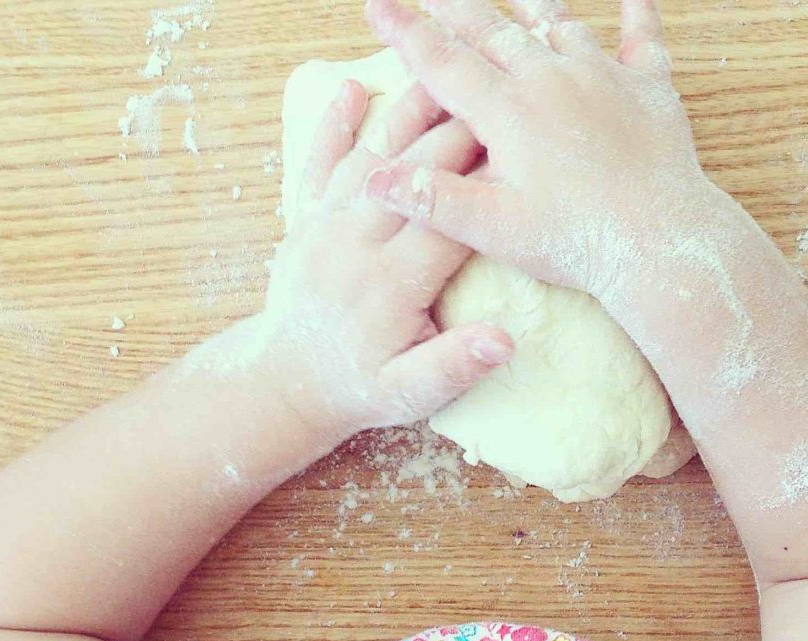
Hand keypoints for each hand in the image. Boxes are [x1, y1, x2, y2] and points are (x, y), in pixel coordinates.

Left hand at [242, 82, 513, 445]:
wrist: (285, 384)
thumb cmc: (357, 388)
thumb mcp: (409, 396)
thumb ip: (454, 366)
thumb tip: (505, 340)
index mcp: (390, 284)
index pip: (446, 220)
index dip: (486, 185)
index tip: (522, 155)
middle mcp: (354, 244)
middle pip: (412, 175)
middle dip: (456, 134)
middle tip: (496, 99)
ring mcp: (324, 226)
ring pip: (370, 156)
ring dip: (406, 114)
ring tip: (440, 76)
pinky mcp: (305, 220)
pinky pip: (317, 164)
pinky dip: (332, 126)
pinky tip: (353, 90)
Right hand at [362, 0, 716, 298]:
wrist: (662, 244)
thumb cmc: (577, 242)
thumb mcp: (495, 229)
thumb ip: (434, 199)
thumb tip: (374, 177)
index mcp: (509, 112)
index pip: (443, 62)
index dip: (406, 33)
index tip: (378, 6)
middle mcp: (553, 79)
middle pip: (493, 31)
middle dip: (455, 10)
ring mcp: (604, 77)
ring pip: (558, 25)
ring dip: (529, 6)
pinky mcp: (650, 88)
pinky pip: (643, 38)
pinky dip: (637, 14)